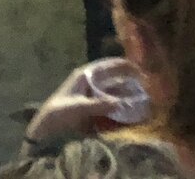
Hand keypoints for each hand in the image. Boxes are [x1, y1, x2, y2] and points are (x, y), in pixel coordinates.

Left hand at [24, 59, 142, 143]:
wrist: (47, 129)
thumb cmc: (59, 112)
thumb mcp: (78, 107)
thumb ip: (99, 105)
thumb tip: (122, 103)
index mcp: (85, 76)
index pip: (107, 66)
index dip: (123, 65)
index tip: (140, 67)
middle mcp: (90, 84)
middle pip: (114, 80)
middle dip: (129, 83)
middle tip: (147, 87)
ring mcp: (92, 98)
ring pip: (114, 94)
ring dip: (127, 97)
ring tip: (144, 102)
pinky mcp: (94, 111)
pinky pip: (111, 108)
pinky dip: (121, 110)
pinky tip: (132, 115)